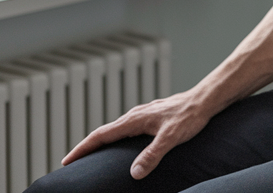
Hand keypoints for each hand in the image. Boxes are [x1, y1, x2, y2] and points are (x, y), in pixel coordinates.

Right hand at [61, 90, 214, 178]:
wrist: (205, 99)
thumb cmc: (190, 116)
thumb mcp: (171, 138)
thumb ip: (153, 155)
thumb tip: (134, 174)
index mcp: (134, 120)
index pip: (100, 136)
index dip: (82, 149)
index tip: (66, 161)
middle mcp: (135, 115)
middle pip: (103, 132)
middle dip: (86, 147)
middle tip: (71, 163)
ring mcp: (143, 115)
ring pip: (115, 129)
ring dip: (100, 142)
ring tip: (91, 157)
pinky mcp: (151, 116)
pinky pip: (126, 129)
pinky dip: (115, 138)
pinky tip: (121, 145)